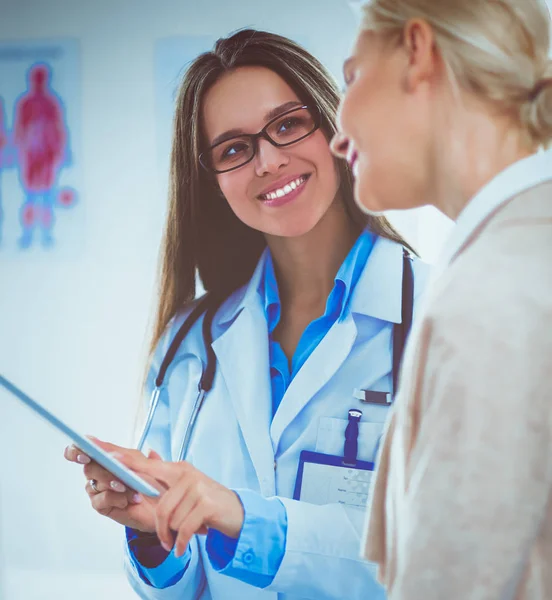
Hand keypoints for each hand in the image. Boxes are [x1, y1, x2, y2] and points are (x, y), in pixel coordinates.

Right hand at [64, 440, 159, 532]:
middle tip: (119, 474)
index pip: (86, 448)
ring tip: (131, 488)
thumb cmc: (157, 482)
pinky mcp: (103, 506)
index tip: (84, 454)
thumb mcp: (149, 465)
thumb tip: (112, 454)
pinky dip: (116, 498)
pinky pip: (100, 500)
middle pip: (89, 467)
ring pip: (94, 484)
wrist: (165, 505)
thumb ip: (130, 458)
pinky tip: (129, 500)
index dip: (77, 450)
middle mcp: (102, 471)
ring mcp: (101, 489)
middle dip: (104, 471)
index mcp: (112, 456)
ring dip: (113, 484)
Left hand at [97, 442, 244, 557]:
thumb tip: (147, 454)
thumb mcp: (186, 488)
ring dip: (174, 535)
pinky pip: (183, 528)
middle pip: (160, 505)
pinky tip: (182, 547)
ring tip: (181, 539)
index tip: (103, 451)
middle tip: (165, 540)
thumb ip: (165, 478)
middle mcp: (187, 475)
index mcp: (178, 469)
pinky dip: (181, 542)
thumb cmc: (207, 502)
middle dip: (161, 528)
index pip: (146, 465)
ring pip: (171, 519)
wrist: (236, 513)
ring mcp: (198, 488)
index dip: (124, 460)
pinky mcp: (206, 504)